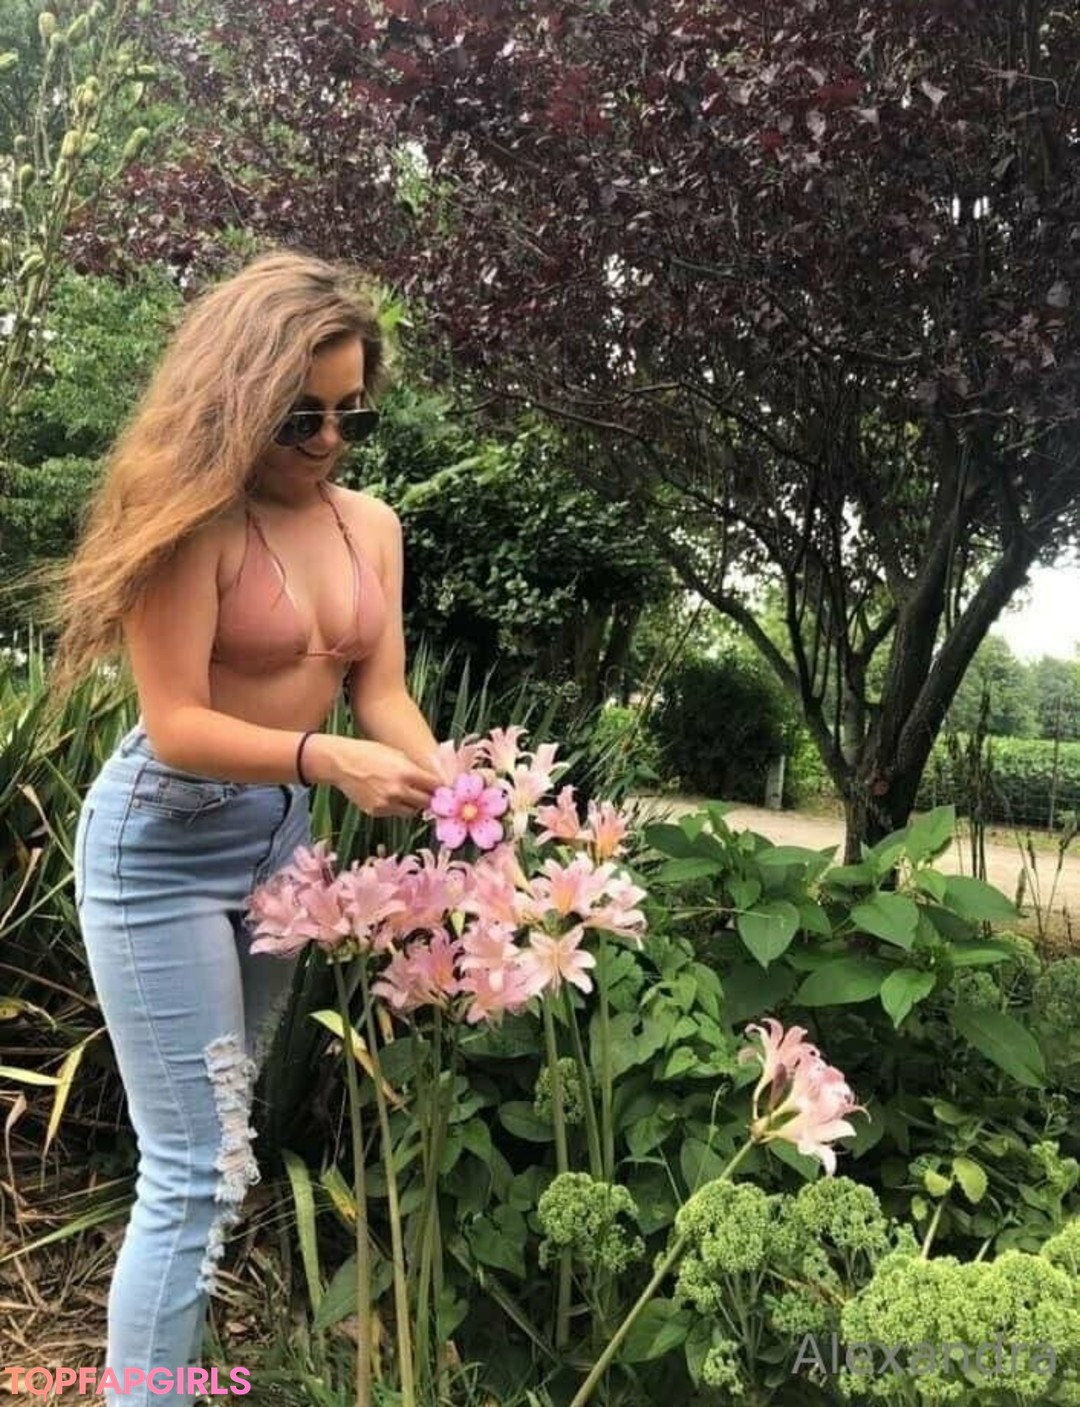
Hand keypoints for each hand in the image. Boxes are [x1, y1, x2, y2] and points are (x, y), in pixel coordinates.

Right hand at [309, 736, 440, 817]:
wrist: (341, 763)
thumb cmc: (369, 753)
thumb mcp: (397, 754)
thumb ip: (415, 769)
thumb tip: (432, 781)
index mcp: (406, 772)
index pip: (435, 786)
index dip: (441, 788)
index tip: (443, 788)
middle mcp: (398, 790)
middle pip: (426, 802)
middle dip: (430, 799)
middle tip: (431, 796)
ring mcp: (386, 803)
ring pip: (412, 812)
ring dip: (414, 805)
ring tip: (409, 795)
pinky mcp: (376, 811)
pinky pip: (394, 813)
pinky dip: (396, 807)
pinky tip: (390, 796)